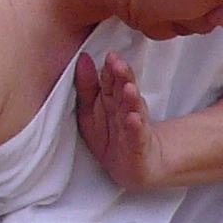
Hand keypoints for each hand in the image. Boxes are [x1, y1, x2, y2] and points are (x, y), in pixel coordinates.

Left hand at [75, 50, 165, 189]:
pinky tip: (134, 119)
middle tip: (119, 64)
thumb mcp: (90, 112)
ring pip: (132, 109)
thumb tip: (83, 57)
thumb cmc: (110, 135)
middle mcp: (125, 109)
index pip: (111, 80)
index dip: (110, 69)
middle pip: (123, 91)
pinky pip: (136, 135)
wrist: (133, 166)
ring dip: (131, 99)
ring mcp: (134, 126)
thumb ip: (86, 86)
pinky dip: (135, 127)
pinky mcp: (138, 145)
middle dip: (122, 78)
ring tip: (129, 88)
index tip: (110, 56)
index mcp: (112, 99)